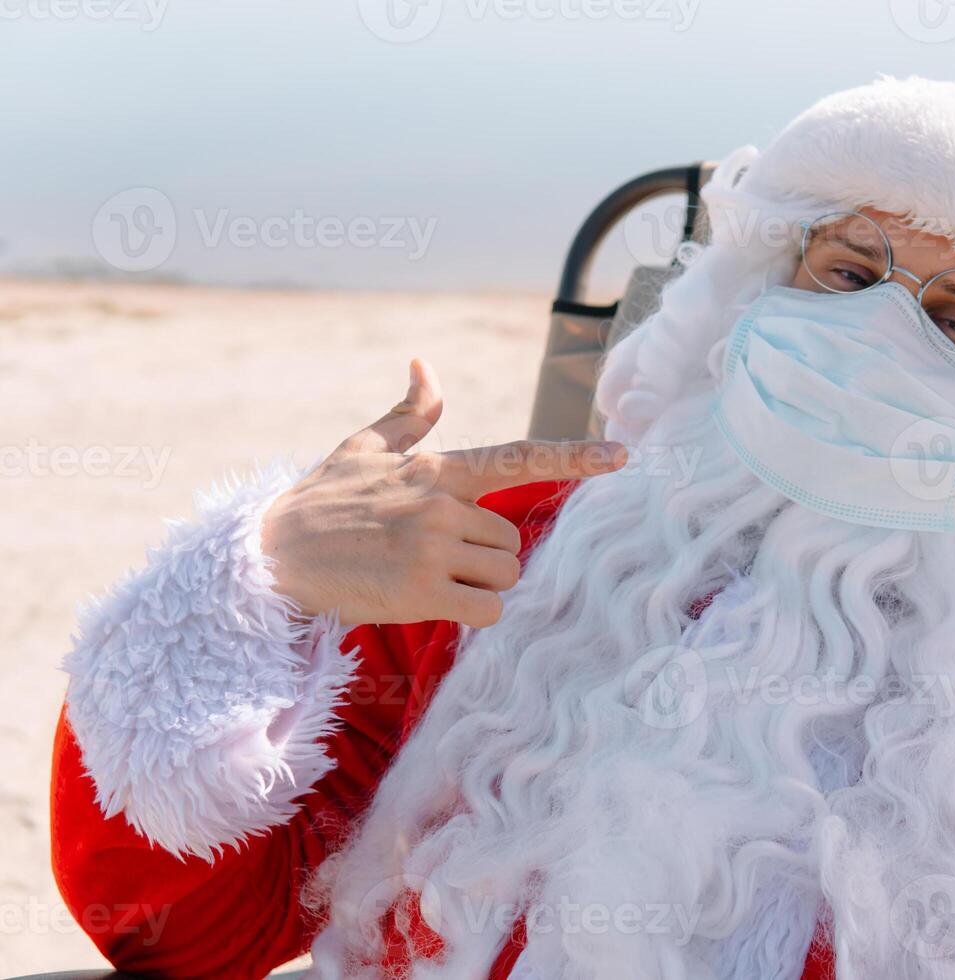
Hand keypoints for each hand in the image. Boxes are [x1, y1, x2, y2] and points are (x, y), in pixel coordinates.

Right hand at [261, 358, 624, 626]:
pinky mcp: (421, 591)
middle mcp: (442, 504)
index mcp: (437, 468)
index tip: (622, 454)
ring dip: (479, 584)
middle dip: (485, 554)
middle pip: (513, 539)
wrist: (272, 553)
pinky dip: (471, 612)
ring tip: (427, 577)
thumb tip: (423, 363)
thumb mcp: (363, 448)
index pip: (519, 457)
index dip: (576, 456)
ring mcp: (432, 548)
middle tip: (433, 556)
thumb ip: (410, 414)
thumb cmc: (321, 500)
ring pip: (505, 573)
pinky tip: (432, 603)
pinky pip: (487, 608)